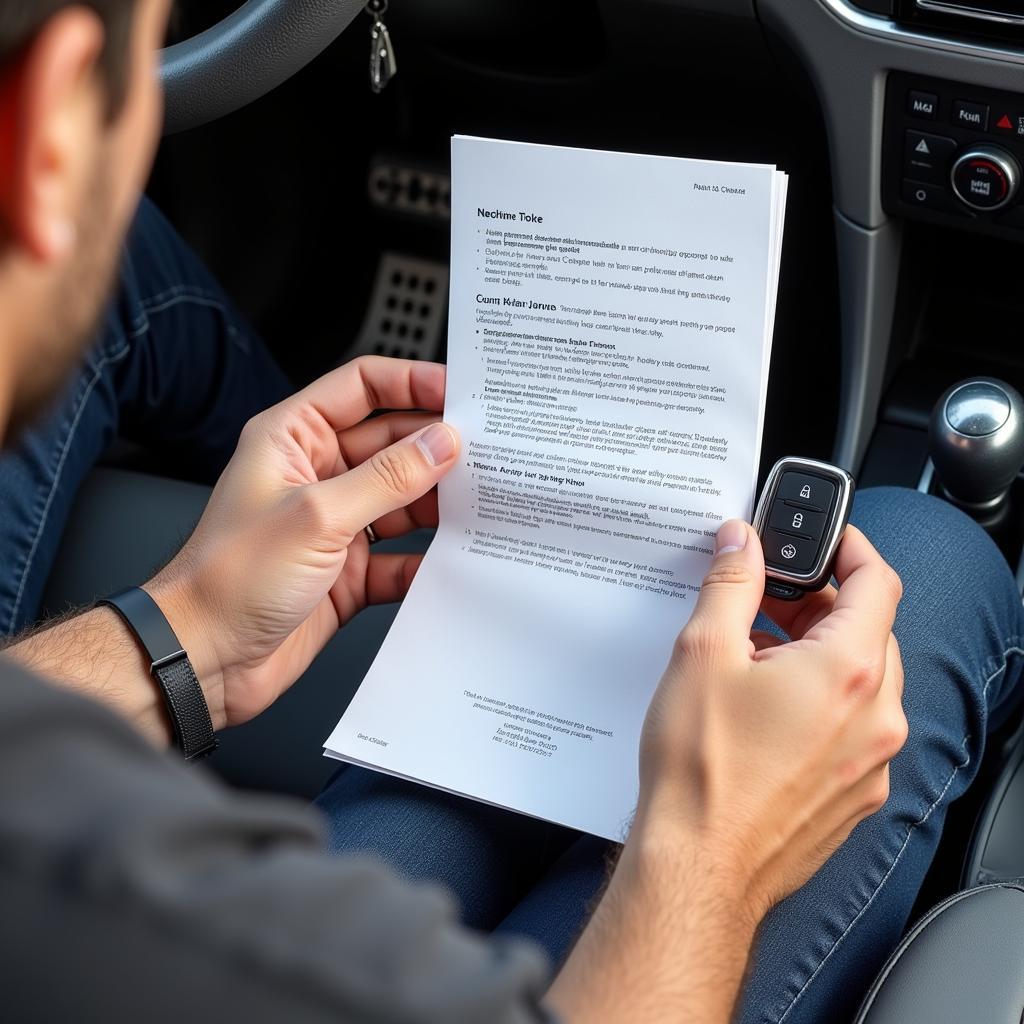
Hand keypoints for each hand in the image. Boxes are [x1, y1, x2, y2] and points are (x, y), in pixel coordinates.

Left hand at [147, 356, 458, 729]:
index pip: (362, 388)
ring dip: (438, 502)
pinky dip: (426, 559)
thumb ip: (387, 478)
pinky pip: (400, 557)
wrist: (204, 658)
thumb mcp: (317, 514)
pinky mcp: (347, 572)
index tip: (459, 391)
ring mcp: (335, 525)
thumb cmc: (228, 579)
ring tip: (482, 502)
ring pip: (403, 500)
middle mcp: (316, 476)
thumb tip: (441, 444)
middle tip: (487, 451)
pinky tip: (451, 560)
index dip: (412, 382)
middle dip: (437, 447)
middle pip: (392, 444)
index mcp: (294, 439)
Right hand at [635, 519, 906, 916]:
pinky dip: (821, 702)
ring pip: (862, 681)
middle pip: (870, 630)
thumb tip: (741, 543)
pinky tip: (765, 711)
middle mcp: (876, 716)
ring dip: (819, 654)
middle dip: (822, 604)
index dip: (852, 547)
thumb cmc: (702, 772)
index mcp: (848, 671)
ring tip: (755, 659)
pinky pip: (854, 727)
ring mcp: (872, 761)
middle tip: (769, 600)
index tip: (826, 538)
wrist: (699, 868)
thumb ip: (731, 584)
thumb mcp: (704, 654)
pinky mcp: (855, 793)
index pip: (877, 581)